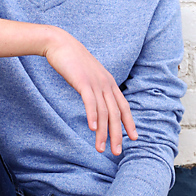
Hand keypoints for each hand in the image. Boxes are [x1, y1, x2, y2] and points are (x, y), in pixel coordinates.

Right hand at [44, 30, 137, 154]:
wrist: (61, 44)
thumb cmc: (73, 62)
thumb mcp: (89, 77)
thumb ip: (95, 89)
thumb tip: (97, 103)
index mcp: (110, 84)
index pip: (124, 107)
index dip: (130, 123)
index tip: (134, 138)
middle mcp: (107, 84)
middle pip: (116, 114)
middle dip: (117, 135)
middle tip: (117, 152)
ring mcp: (96, 83)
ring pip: (104, 112)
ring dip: (103, 132)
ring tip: (101, 148)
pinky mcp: (83, 82)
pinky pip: (90, 102)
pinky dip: (93, 116)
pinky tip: (93, 129)